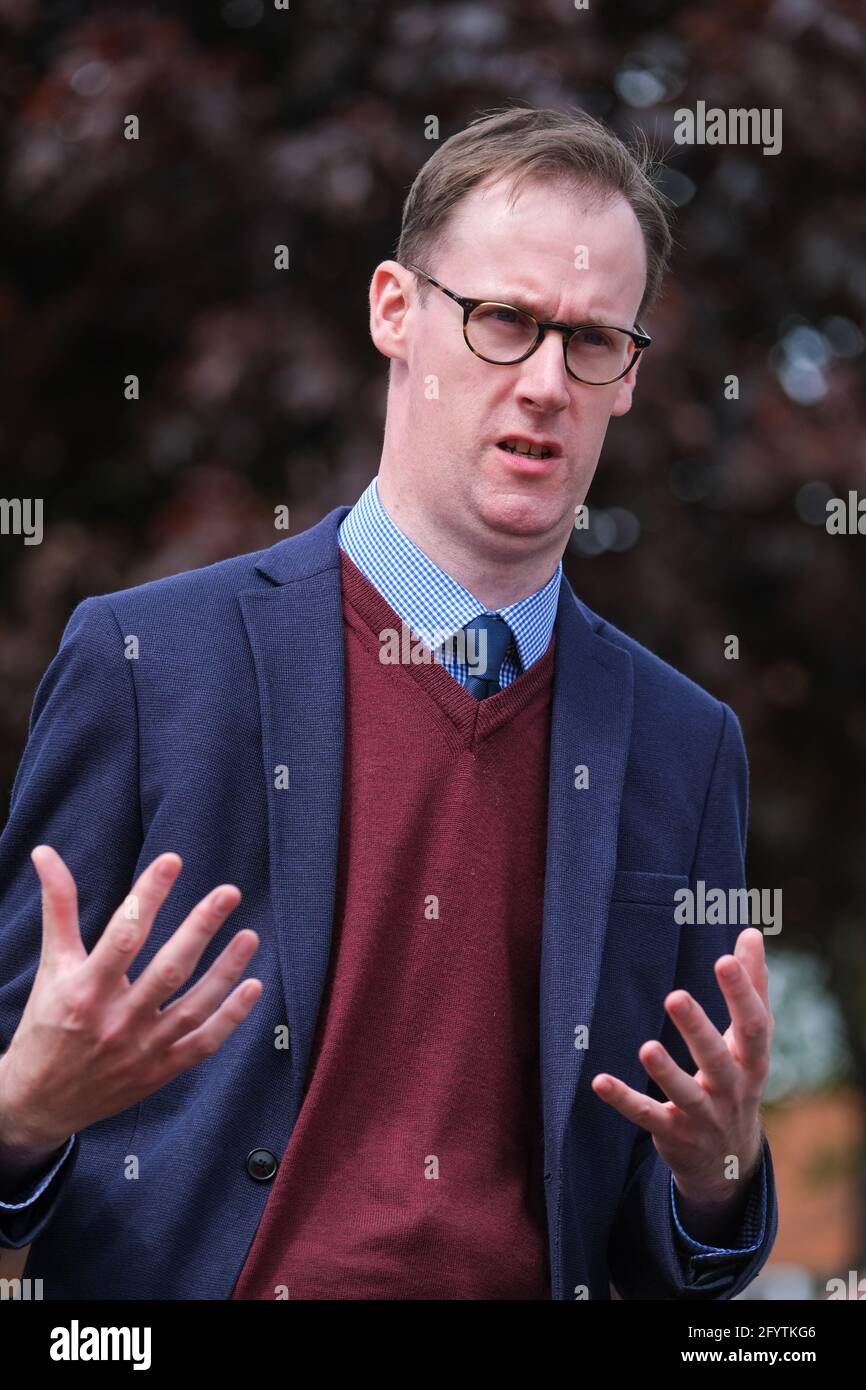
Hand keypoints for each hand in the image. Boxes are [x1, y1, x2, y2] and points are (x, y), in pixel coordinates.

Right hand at [0, 845, 262, 1157]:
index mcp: (85, 990)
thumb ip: (58, 908)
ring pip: (193, 1007)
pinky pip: (204, 1043)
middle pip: (168, 969)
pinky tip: (253, 986)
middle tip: (228, 892)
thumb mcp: (53, 966)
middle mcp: (116, 1021)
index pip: (123, 935)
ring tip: (250, 935)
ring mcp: (142, 1049)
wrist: (40, 1102)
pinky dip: (231, 1018)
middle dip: (200, 928)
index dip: (148, 895)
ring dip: (226, 971)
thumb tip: (47, 853)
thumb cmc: (47, 1024)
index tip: (172, 861)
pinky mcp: (160, 1071)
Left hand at [591, 927, 771, 1208]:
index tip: (725, 959)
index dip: (742, 993)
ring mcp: (703, 1117)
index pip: (753, 1025)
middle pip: (718, 1059)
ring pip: (685, 1094)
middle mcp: (733, 1090)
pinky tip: (599, 1082)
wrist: (729, 1162)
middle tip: (675, 996)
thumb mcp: (751, 1040)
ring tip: (647, 1047)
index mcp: (754, 1061)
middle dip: (698, 1029)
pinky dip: (624, 1101)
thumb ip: (752, 986)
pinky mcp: (673, 1134)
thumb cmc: (738, 1078)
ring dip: (666, 1072)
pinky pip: (647, 1117)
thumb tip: (750, 932)